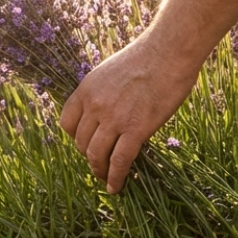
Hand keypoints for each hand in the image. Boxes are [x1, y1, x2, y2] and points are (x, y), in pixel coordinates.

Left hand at [59, 38, 198, 192]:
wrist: (170, 50)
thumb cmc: (147, 58)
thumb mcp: (110, 72)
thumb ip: (102, 94)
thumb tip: (103, 114)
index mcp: (86, 90)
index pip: (67, 124)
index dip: (75, 138)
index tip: (85, 144)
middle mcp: (94, 106)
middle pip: (81, 143)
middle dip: (89, 156)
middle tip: (99, 163)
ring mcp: (114, 119)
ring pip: (96, 155)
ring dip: (99, 171)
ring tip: (105, 178)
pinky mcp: (136, 129)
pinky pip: (119, 161)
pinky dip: (115, 178)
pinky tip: (116, 187)